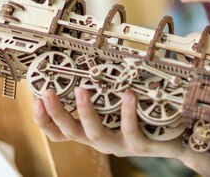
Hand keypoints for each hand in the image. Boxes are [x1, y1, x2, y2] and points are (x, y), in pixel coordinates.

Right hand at [34, 88, 183, 158]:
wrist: (174, 140)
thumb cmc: (143, 119)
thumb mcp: (118, 107)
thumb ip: (102, 93)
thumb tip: (89, 63)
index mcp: (92, 132)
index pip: (60, 132)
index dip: (45, 121)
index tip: (35, 101)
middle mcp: (101, 141)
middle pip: (71, 132)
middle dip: (57, 113)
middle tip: (47, 93)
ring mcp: (119, 145)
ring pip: (95, 133)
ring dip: (85, 112)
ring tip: (81, 91)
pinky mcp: (139, 145)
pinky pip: (130, 129)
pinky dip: (128, 111)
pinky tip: (128, 94)